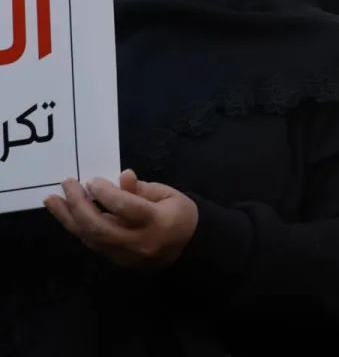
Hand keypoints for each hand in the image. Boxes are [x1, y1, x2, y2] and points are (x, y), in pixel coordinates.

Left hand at [45, 170, 197, 269]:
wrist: (188, 250)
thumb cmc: (180, 216)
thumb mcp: (169, 196)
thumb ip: (142, 188)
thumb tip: (122, 176)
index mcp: (156, 222)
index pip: (126, 207)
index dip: (106, 193)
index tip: (92, 180)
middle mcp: (137, 241)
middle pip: (99, 227)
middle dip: (78, 205)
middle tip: (67, 184)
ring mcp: (124, 254)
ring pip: (89, 237)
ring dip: (68, 218)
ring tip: (51, 200)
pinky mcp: (115, 260)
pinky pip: (91, 243)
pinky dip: (77, 226)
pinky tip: (67, 213)